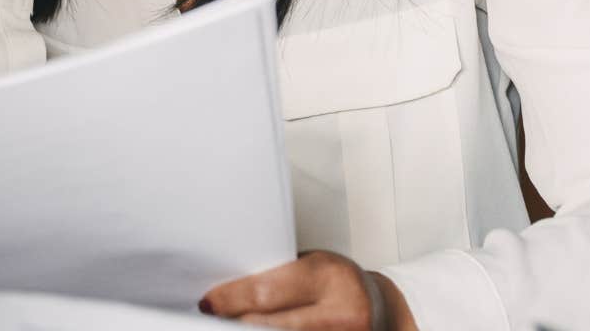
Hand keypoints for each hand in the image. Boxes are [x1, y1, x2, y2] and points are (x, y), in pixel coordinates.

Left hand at [200, 251, 415, 329]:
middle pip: (270, 326)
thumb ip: (277, 276)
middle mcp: (340, 313)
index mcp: (327, 277)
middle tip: (212, 320)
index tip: (208, 303)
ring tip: (231, 325)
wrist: (381, 308)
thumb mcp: (311, 265)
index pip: (266, 291)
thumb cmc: (338, 282)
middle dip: (236, 323)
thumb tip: (227, 287)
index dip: (230, 299)